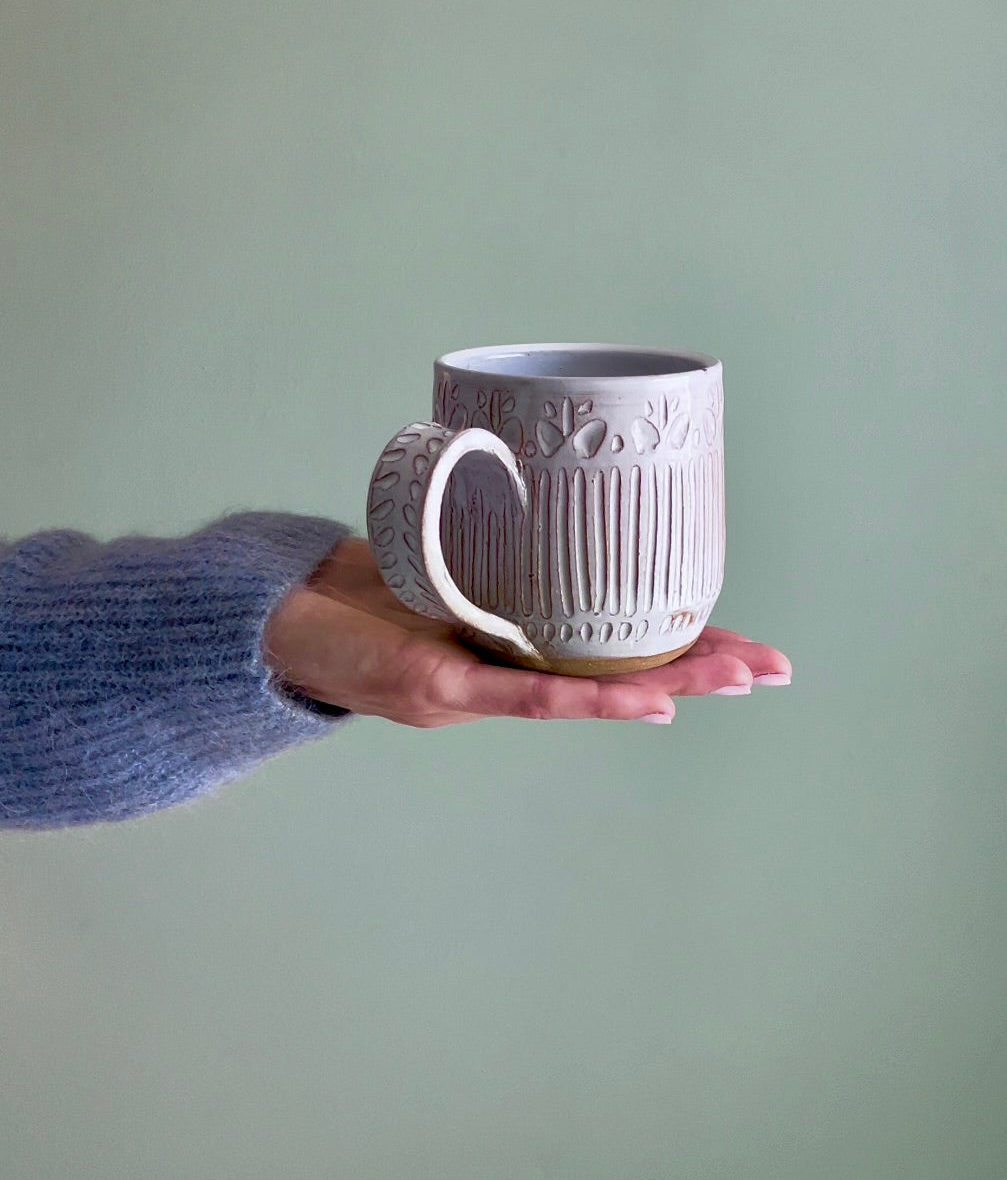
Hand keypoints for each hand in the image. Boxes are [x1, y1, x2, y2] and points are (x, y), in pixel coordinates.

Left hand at [263, 536, 791, 727]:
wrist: (271, 620)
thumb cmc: (354, 592)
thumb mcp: (432, 557)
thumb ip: (482, 537)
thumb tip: (528, 474)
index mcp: (516, 642)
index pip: (613, 646)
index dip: (679, 647)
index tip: (743, 643)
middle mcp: (508, 673)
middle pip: (621, 674)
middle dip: (700, 670)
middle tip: (774, 668)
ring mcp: (480, 688)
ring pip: (591, 691)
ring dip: (669, 687)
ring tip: (736, 679)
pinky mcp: (440, 689)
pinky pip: (527, 695)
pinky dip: (590, 699)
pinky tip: (646, 705)